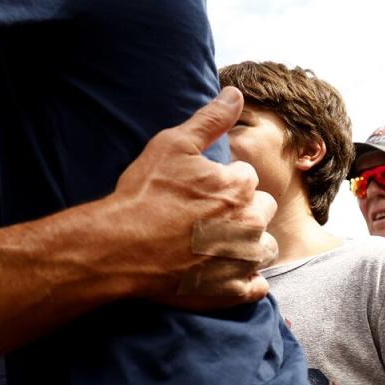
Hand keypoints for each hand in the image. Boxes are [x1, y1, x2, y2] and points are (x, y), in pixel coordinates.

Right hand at [110, 86, 277, 304]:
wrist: (120, 246)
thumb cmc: (144, 194)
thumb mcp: (172, 145)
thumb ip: (210, 119)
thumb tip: (236, 93)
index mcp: (239, 186)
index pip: (246, 177)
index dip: (221, 181)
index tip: (197, 189)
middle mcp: (250, 223)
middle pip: (260, 211)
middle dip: (239, 211)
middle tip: (202, 216)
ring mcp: (243, 260)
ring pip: (264, 248)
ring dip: (246, 244)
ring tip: (211, 243)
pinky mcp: (233, 291)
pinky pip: (256, 286)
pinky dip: (244, 279)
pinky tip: (219, 270)